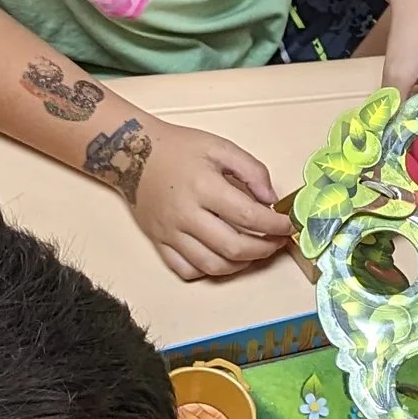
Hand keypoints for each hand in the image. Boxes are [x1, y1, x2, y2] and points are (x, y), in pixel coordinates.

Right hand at [130, 122, 292, 283]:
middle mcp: (187, 214)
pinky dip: (208, 271)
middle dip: (264, 250)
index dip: (275, 226)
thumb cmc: (178, 148)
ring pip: (212, 265)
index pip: (249, 217)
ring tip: (253, 252)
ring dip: (241, 265)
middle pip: (234, 247)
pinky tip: (221, 258)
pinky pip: (185, 270)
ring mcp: (170, 232)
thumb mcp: (219, 147)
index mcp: (205, 187)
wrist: (130, 152)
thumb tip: (271, 200)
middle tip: (276, 242)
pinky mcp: (158, 241)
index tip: (287, 225)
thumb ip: (252, 170)